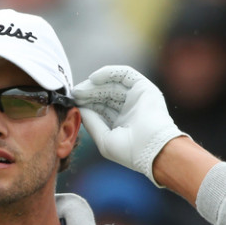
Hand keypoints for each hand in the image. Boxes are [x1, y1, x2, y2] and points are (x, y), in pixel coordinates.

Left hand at [72, 66, 186, 186]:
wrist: (152, 149)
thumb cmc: (129, 150)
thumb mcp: (104, 139)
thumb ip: (92, 123)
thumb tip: (80, 108)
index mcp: (122, 123)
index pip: (101, 108)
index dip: (86, 104)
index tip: (73, 102)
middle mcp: (130, 109)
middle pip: (105, 95)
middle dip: (88, 93)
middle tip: (74, 94)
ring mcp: (137, 98)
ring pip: (112, 84)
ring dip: (95, 85)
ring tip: (81, 89)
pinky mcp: (144, 88)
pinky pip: (124, 74)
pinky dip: (109, 73)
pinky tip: (93, 79)